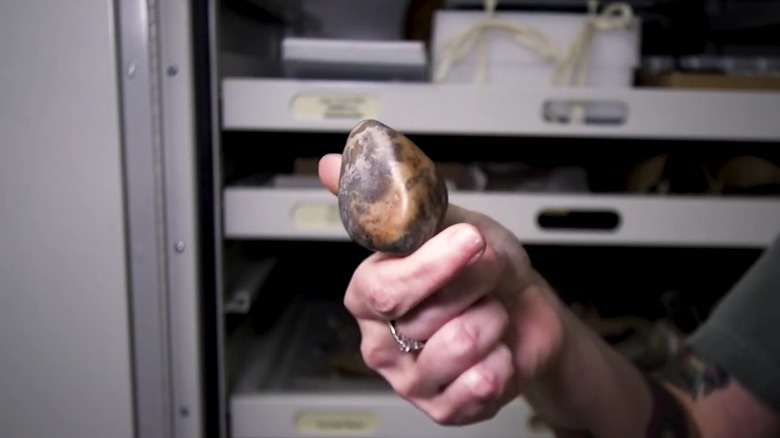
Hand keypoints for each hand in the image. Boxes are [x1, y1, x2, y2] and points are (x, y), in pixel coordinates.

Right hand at [318, 153, 565, 425]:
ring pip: (463, 345)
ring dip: (493, 318)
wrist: (524, 307)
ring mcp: (411, 380)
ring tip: (487, 312)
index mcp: (369, 294)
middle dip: (475, 286)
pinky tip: (496, 348)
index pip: (387, 288)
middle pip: (430, 317)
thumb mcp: (443, 218)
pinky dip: (506, 356)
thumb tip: (328, 163)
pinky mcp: (445, 409)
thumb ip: (388, 195)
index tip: (471, 239)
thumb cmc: (480, 266)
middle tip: (484, 275)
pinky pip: (484, 382)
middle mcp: (381, 340)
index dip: (433, 266)